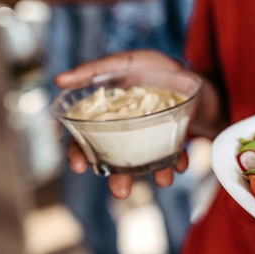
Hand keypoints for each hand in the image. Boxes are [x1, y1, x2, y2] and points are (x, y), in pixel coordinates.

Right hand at [56, 50, 188, 198]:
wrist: (195, 75)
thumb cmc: (156, 67)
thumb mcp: (127, 62)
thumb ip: (96, 69)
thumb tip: (59, 80)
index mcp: (110, 115)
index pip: (86, 137)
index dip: (79, 152)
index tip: (79, 166)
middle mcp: (129, 130)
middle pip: (116, 157)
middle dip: (118, 177)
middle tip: (121, 191)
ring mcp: (152, 137)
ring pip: (147, 161)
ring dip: (154, 173)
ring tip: (163, 180)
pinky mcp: (175, 139)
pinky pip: (175, 155)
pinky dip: (179, 160)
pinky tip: (181, 164)